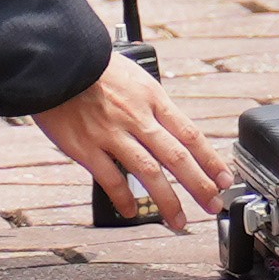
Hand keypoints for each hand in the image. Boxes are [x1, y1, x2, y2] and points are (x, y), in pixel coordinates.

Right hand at [34, 53, 227, 224]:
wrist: (54, 59)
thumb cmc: (91, 66)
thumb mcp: (133, 76)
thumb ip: (150, 105)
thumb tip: (170, 130)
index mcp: (151, 98)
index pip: (190, 134)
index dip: (211, 160)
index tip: (224, 179)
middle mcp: (136, 117)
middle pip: (177, 157)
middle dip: (200, 184)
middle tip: (213, 205)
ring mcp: (111, 133)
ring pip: (149, 172)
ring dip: (167, 200)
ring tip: (178, 220)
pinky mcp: (85, 146)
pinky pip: (110, 178)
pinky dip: (124, 198)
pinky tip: (132, 211)